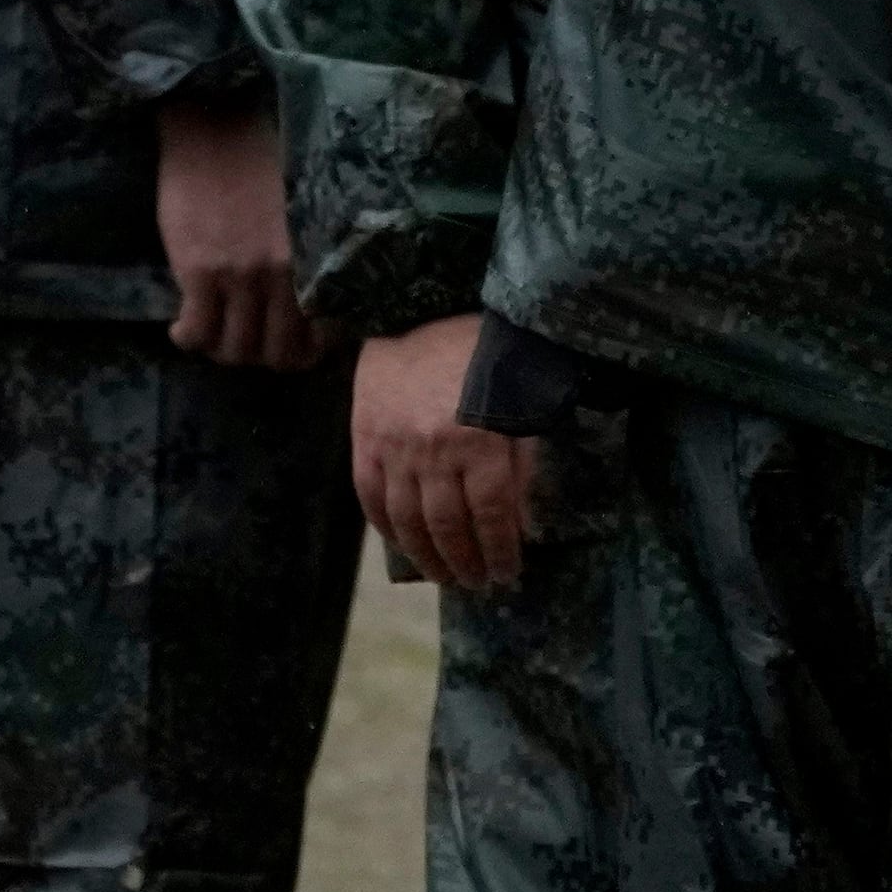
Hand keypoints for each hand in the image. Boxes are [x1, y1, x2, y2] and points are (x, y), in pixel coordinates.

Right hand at [154, 97, 323, 370]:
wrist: (217, 123)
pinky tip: (183, 328)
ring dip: (223, 350)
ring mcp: (242, 276)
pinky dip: (189, 339)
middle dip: (263, 356)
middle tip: (247, 341)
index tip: (286, 342)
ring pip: (236, 350)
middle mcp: (286, 276)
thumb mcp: (307, 214)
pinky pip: (197, 332)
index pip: (321, 340)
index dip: (302, 352)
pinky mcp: (200, 271)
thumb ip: (311, 259)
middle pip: (278, 355)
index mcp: (317, 261)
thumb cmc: (267, 161)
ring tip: (213, 333)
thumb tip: (312, 309)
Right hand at [351, 313, 532, 592]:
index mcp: (481, 438)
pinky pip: (370, 496)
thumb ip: (525, 460)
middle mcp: (435, 447)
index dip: (500, 552)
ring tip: (444, 577)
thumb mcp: (522, 399)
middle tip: (476, 584)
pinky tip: (403, 545)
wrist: (418, 307)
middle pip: (448, 525)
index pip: (491, 515)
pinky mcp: (364, 436)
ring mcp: (394, 444)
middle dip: (464, 563)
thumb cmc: (484, 353)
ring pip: (408, 520)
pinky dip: (385, 527)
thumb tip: (526, 520)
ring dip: (427, 556)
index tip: (508, 573)